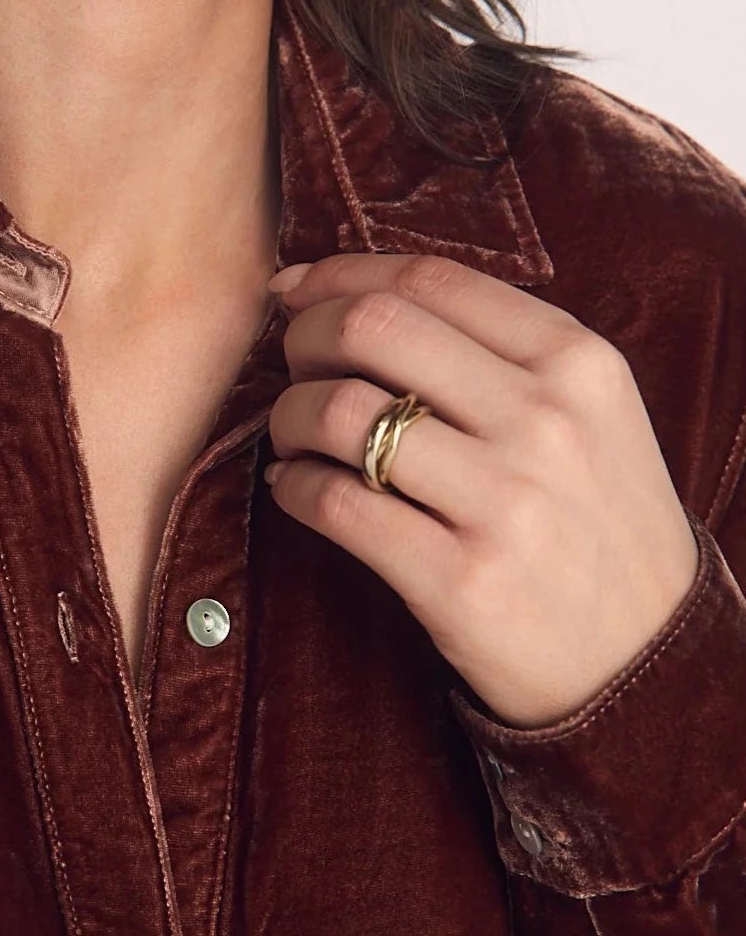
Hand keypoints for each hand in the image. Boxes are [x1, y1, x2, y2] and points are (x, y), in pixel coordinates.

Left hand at [263, 253, 700, 728]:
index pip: (429, 281)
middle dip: (305, 337)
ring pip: (341, 413)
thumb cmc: (592, 521)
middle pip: (374, 328)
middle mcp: (546, 422)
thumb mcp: (588, 413)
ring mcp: (504, 503)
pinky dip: (292, 487)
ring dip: (290, 416)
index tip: (296, 291)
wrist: (645, 661)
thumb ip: (493, 350)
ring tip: (294, 436)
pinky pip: (333, 504)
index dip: (341, 274)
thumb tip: (345, 290)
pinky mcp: (459, 581)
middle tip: (293, 366)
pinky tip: (297, 488)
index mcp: (578, 363)